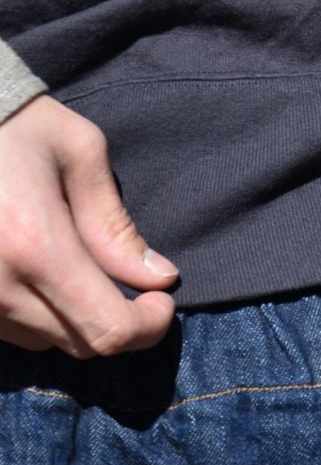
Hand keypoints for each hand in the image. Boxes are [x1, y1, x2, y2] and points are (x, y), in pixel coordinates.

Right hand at [0, 93, 177, 356]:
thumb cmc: (12, 121)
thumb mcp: (77, 151)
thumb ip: (116, 224)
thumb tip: (158, 277)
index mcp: (34, 246)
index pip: (109, 329)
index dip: (149, 326)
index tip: (161, 298)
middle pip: (80, 343)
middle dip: (119, 320)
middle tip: (132, 283)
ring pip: (42, 341)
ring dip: (73, 317)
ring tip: (75, 265)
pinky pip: (6, 328)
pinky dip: (33, 311)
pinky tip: (36, 269)